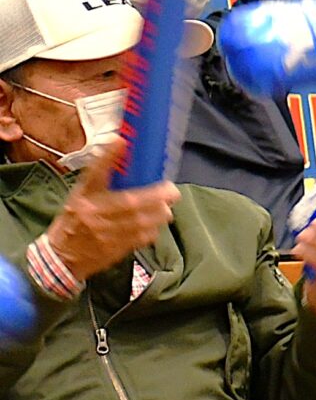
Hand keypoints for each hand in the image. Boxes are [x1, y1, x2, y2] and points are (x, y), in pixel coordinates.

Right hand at [38, 142, 174, 281]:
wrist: (61, 257)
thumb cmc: (73, 221)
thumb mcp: (80, 196)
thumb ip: (100, 174)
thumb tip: (118, 142)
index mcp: (83, 199)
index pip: (94, 175)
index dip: (107, 158)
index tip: (121, 142)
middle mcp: (93, 215)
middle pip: (129, 202)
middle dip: (156, 196)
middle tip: (171, 191)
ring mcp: (104, 234)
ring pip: (139, 222)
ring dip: (158, 214)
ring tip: (166, 208)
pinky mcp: (114, 250)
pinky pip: (140, 239)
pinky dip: (152, 231)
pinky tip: (154, 225)